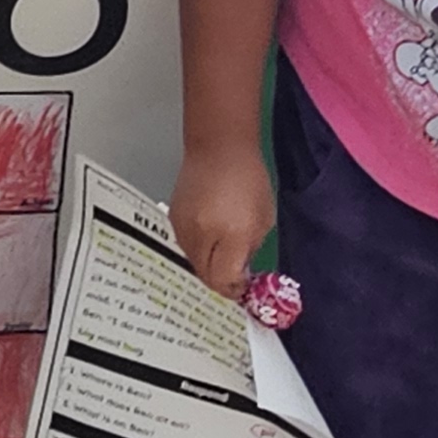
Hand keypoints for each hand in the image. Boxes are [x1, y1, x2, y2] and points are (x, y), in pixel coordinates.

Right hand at [172, 141, 275, 294]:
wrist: (218, 147)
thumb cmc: (249, 179)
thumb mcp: (264, 218)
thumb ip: (251, 250)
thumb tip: (240, 273)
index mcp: (231, 233)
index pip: (224, 279)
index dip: (234, 289)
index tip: (243, 286)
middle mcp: (203, 234)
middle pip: (206, 276)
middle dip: (221, 281)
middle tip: (234, 277)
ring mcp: (184, 227)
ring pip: (194, 263)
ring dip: (209, 265)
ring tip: (223, 253)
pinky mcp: (173, 218)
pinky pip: (186, 246)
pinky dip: (199, 249)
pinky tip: (211, 237)